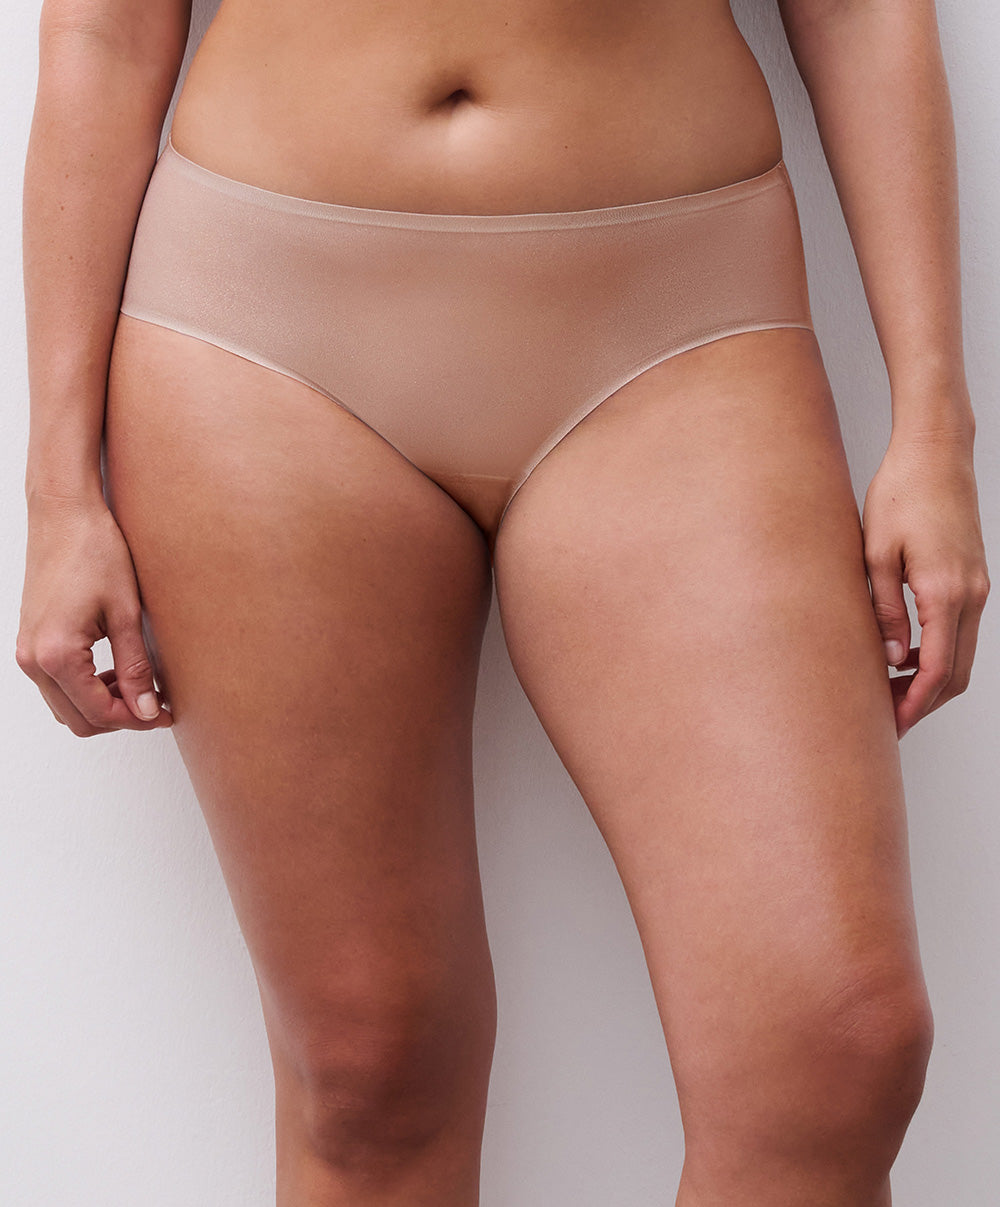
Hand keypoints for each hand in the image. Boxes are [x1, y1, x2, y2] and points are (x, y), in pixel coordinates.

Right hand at [16, 494, 172, 736]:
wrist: (65, 515)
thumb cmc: (95, 551)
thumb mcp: (127, 613)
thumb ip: (136, 667)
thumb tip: (148, 710)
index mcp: (56, 655)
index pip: (98, 713)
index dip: (137, 719)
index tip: (166, 713)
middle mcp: (33, 659)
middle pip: (78, 719)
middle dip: (120, 717)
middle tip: (157, 703)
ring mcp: (28, 651)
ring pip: (66, 706)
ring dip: (102, 704)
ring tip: (140, 684)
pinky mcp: (31, 641)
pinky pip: (57, 684)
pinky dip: (87, 688)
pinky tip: (116, 669)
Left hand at [862, 427, 989, 738]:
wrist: (935, 453)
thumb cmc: (900, 494)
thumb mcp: (876, 554)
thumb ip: (883, 610)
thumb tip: (889, 659)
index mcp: (945, 592)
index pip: (938, 670)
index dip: (914, 705)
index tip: (891, 727)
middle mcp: (971, 595)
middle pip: (957, 673)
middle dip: (924, 703)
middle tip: (886, 720)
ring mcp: (977, 587)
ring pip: (961, 655)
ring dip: (931, 680)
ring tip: (889, 692)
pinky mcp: (973, 578)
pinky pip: (960, 631)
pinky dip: (937, 654)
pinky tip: (903, 656)